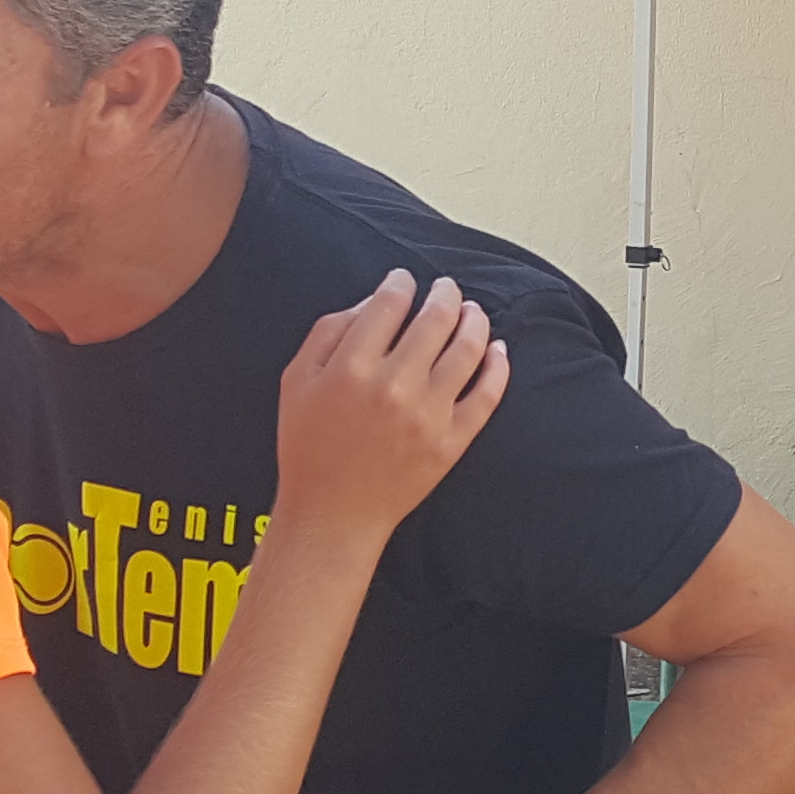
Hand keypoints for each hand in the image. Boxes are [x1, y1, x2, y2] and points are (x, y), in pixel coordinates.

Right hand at [264, 270, 504, 548]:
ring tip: (472, 311)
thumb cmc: (309, 445)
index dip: (401, 281)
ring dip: (475, 319)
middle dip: (444, 293)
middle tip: (446, 288)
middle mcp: (395, 386)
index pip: (390, 303)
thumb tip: (373, 300)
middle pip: (436, 318)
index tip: (405, 279)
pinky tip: (497, 348)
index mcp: (352, 367)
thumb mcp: (296, 380)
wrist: (332, 514)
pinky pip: (487, 395)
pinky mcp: (452, 442)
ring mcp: (428, 415)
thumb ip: (330, 331)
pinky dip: (498, 365)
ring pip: (468, 348)